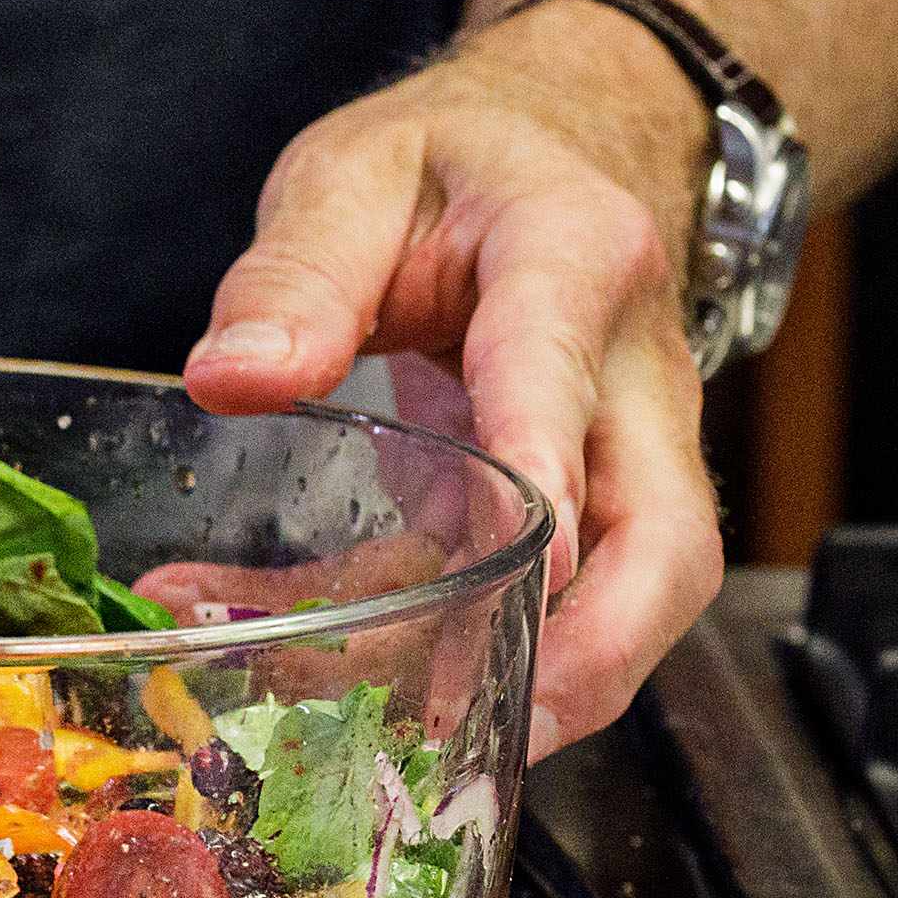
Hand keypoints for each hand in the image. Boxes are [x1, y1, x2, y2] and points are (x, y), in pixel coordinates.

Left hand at [177, 0, 723, 759]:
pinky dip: (461, 650)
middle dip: (600, 648)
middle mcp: (633, 372)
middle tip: (501, 726)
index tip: (534, 562)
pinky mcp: (586, 505)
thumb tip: (233, 379)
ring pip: (631, 594)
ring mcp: (626, 450)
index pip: (562, 374)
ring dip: (543, 681)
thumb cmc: (451, 163)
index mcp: (573, 259)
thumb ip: (296, 271)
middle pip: (665, 537)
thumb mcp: (353, 174)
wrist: (547, 152)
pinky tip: (343, 675)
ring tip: (418, 746)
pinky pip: (546, 598)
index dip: (553, 473)